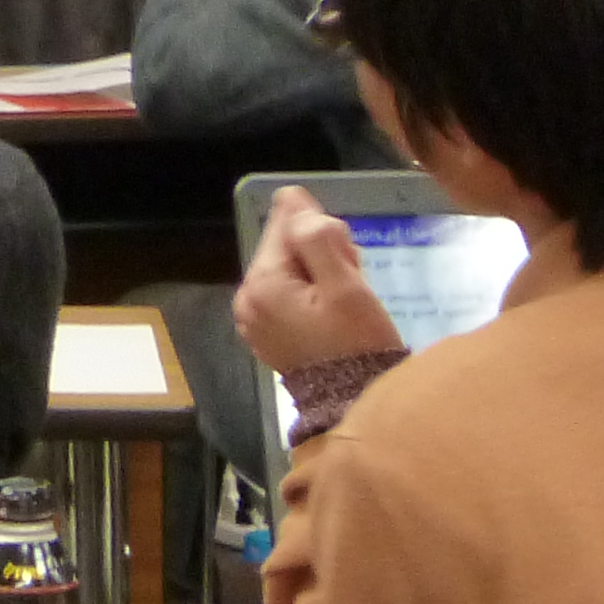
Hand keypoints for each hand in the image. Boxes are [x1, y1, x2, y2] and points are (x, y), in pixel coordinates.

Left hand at [234, 184, 404, 375]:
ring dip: (320, 275)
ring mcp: (254, 320)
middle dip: (322, 255)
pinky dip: (312, 296)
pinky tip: (333, 314)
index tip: (348, 259)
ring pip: (290, 271)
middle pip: (285, 248)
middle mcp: (246, 299)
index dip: (323, 233)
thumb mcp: (345, 285)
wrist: (357, 405)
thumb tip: (290, 197)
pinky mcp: (268, 334)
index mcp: (260, 283)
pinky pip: (288, 296)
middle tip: (351, 282)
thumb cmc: (357, 343)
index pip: (286, 225)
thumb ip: (316, 237)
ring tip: (345, 302)